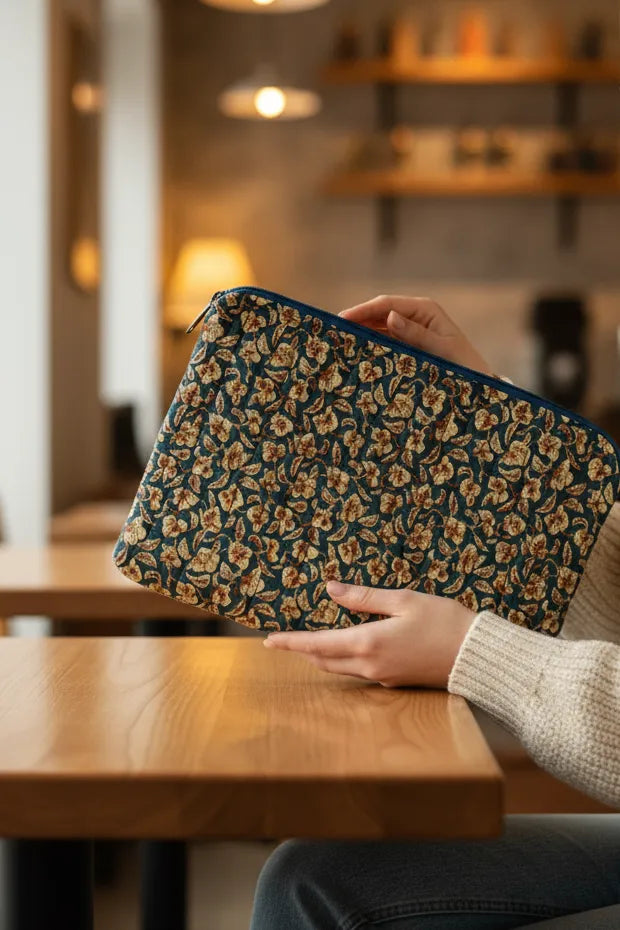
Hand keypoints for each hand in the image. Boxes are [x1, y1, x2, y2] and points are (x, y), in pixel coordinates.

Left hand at [264, 581, 474, 688]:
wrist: (477, 656)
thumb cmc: (444, 622)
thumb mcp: (403, 600)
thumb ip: (364, 597)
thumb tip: (330, 589)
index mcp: (368, 643)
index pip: (317, 645)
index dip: (291, 643)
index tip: (269, 641)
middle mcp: (370, 666)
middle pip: (324, 661)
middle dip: (301, 651)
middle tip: (283, 641)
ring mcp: (383, 677)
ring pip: (340, 669)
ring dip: (320, 657)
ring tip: (307, 644)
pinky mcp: (396, 681)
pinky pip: (359, 672)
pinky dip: (342, 660)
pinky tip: (345, 648)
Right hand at [340, 295, 492, 376]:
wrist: (478, 383)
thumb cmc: (464, 363)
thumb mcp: (441, 348)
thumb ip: (416, 333)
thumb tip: (390, 316)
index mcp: (424, 309)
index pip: (387, 304)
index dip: (363, 310)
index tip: (342, 318)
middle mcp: (415, 317)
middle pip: (379, 314)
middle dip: (357, 320)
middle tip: (332, 329)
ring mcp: (410, 331)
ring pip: (379, 328)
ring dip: (361, 333)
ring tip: (338, 341)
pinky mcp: (407, 346)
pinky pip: (385, 342)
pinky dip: (370, 345)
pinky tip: (355, 351)